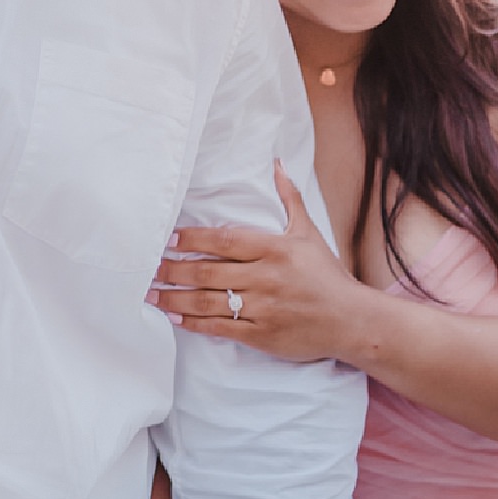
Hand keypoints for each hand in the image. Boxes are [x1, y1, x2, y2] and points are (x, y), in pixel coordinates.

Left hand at [148, 162, 362, 362]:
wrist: (351, 320)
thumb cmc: (327, 276)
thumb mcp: (309, 233)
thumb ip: (289, 199)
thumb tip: (277, 164)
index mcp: (275, 249)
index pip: (223, 240)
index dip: (191, 240)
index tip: (167, 239)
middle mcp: (265, 277)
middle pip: (207, 272)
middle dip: (172, 270)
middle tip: (146, 268)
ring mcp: (262, 307)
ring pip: (207, 301)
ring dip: (174, 298)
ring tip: (150, 293)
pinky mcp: (261, 334)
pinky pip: (220, 328)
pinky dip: (194, 323)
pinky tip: (174, 317)